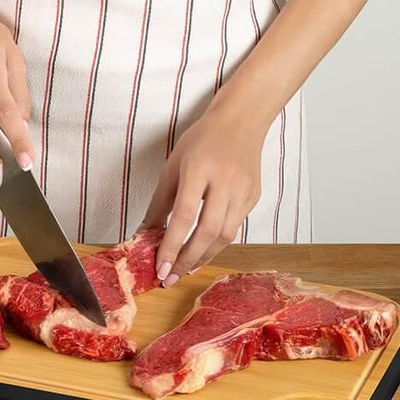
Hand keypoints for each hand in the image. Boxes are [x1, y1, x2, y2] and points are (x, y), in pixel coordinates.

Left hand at [142, 108, 263, 285]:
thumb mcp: (173, 165)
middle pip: (208, 231)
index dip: (172, 245)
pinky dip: (217, 243)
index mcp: (199, 169)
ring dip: (203, 257)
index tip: (160, 268)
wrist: (241, 121)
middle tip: (171, 277)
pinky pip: (235, 227)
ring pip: (225, 235)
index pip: (184, 216)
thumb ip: (160, 201)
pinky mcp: (254, 197)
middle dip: (187, 259)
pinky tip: (203, 250)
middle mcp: (225, 181)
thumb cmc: (201, 140)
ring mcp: (243, 190)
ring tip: (185, 268)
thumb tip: (145, 233)